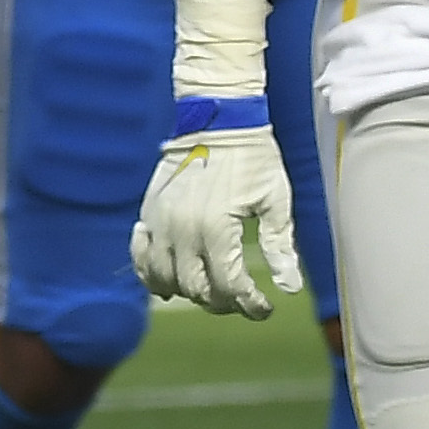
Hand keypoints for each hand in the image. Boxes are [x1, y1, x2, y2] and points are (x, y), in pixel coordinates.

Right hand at [132, 112, 297, 318]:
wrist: (216, 121)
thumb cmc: (253, 159)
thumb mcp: (276, 200)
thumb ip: (280, 246)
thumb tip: (288, 287)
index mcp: (217, 228)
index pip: (229, 286)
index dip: (249, 304)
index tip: (264, 307)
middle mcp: (183, 231)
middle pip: (196, 289)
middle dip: (223, 302)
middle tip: (241, 298)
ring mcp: (160, 224)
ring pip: (163, 280)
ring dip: (188, 292)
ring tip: (209, 288)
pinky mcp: (148, 214)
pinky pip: (141, 258)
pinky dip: (151, 273)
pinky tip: (169, 275)